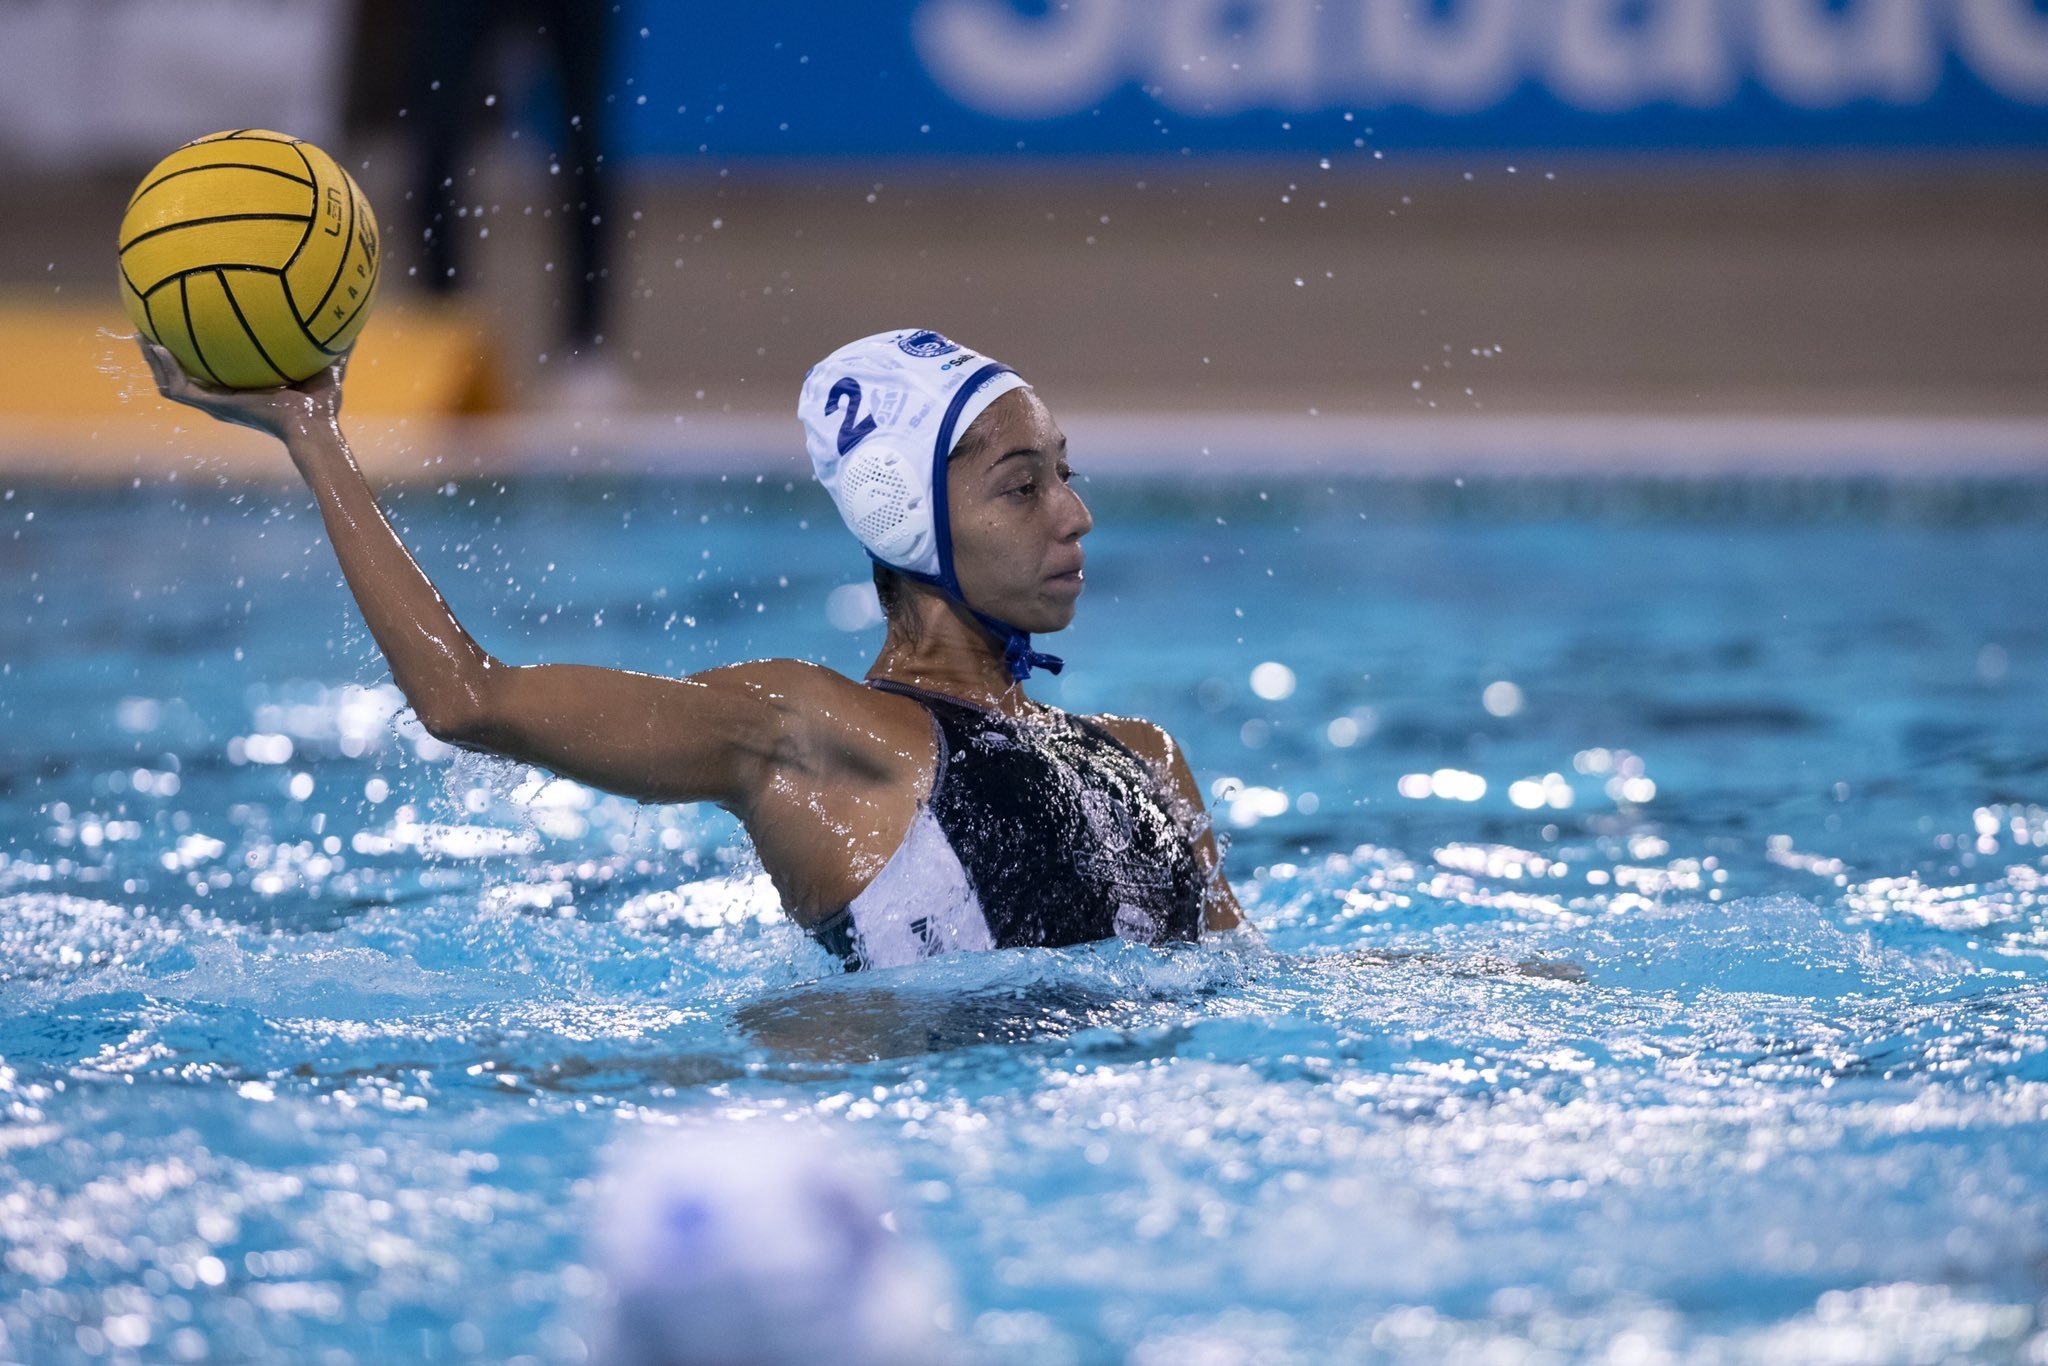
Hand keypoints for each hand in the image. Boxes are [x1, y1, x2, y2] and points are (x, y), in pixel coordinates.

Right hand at [137, 336, 349, 441]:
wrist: (314, 426)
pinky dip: (164, 369)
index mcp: (243, 389)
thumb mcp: (323, 364)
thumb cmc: (323, 404)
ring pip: (171, 383)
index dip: (198, 354)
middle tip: (151, 329)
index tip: (189, 329)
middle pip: (184, 376)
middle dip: (165, 356)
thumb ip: (330, 342)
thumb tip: (352, 313)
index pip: (213, 371)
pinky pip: (177, 388)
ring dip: (153, 362)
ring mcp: (216, 404)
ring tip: (140, 336)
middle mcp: (224, 397)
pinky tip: (156, 346)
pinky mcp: (214, 407)